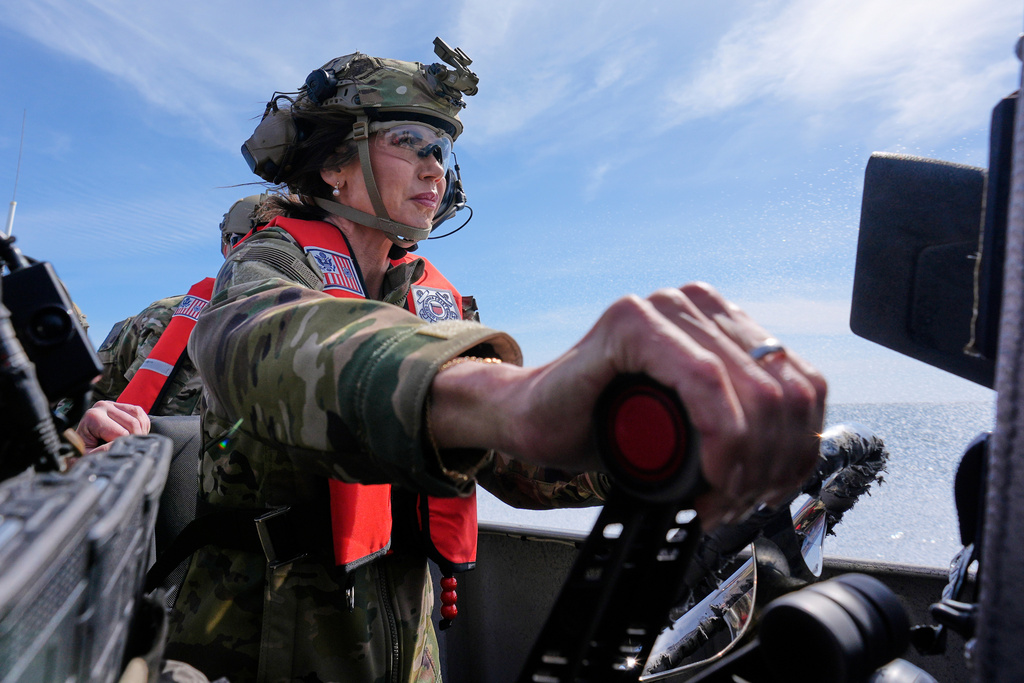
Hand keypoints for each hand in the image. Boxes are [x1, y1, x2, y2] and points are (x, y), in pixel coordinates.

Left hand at [76, 400, 150, 453]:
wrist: (81, 444)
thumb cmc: (85, 451)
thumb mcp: (89, 455)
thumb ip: (103, 451)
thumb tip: (120, 447)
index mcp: (93, 417)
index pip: (122, 433)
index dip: (124, 445)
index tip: (116, 452)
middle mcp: (102, 406)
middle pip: (133, 424)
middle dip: (134, 439)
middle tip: (128, 449)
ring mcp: (113, 404)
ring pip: (138, 418)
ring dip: (140, 432)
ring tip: (131, 442)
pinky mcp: (122, 405)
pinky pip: (140, 414)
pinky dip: (142, 426)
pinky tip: (134, 434)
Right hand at [430, 282, 825, 528]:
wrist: (534, 421)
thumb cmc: (609, 426)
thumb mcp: (696, 426)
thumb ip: (744, 421)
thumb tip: (801, 453)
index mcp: (723, 322)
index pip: (804, 386)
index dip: (798, 452)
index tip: (769, 494)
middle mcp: (700, 305)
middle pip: (784, 393)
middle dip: (771, 467)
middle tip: (735, 504)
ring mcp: (665, 307)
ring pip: (754, 391)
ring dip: (747, 464)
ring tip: (717, 499)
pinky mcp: (632, 322)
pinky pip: (704, 380)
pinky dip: (721, 438)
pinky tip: (709, 474)